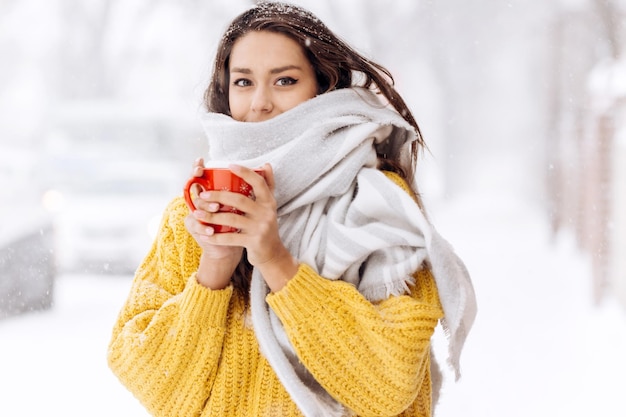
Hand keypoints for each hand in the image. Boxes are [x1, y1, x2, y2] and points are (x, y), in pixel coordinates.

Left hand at [192, 163, 297, 291]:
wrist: (272, 254)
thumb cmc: (265, 226)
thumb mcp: (269, 206)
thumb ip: (268, 185)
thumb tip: (266, 164)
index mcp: (269, 202)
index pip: (258, 182)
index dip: (245, 173)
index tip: (230, 166)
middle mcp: (266, 213)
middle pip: (239, 200)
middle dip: (218, 196)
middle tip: (202, 194)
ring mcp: (260, 228)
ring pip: (231, 218)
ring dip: (212, 216)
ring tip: (197, 213)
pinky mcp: (253, 242)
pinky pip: (230, 238)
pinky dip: (216, 237)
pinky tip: (204, 235)